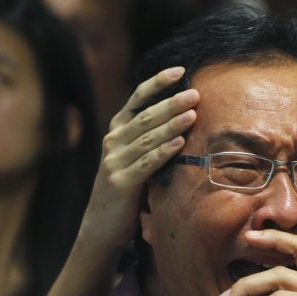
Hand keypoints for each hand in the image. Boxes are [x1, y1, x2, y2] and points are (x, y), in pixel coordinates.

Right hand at [79, 67, 199, 248]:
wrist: (102, 224)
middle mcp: (113, 141)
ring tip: (192, 114)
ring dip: (171, 125)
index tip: (180, 71)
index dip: (157, 83)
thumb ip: (151, 137)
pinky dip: (163, 152)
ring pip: (147, 138)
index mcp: (118, 131)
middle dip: (171, 103)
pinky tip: (180, 144)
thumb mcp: (136, 157)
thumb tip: (186, 115)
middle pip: (145, 116)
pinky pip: (146, 164)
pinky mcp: (121, 183)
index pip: (137, 99)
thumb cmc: (128, 188)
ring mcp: (115, 161)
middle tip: (195, 93)